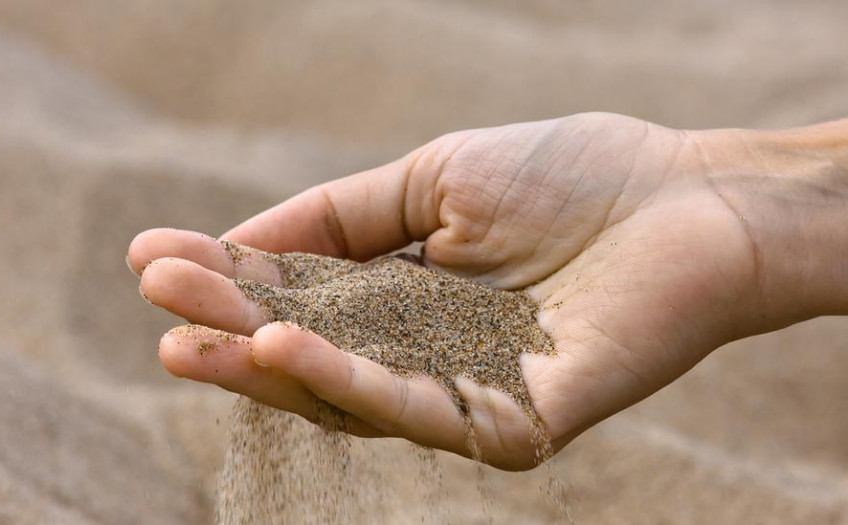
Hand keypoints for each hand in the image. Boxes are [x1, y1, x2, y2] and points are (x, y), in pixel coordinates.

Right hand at [128, 113, 776, 469]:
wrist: (696, 196)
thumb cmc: (574, 177)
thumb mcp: (431, 179)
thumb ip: (337, 218)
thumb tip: (231, 243)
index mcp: (408, 299)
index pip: (300, 300)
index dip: (228, 285)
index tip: (151, 259)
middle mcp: (429, 356)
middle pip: (313, 359)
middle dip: (230, 333)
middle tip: (158, 308)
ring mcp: (472, 396)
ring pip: (353, 397)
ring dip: (270, 366)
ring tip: (194, 338)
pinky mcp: (519, 423)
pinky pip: (424, 412)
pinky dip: (353, 384)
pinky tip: (289, 344)